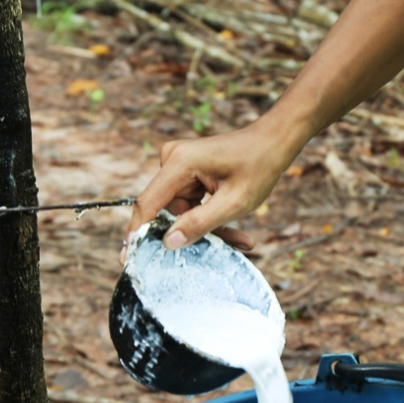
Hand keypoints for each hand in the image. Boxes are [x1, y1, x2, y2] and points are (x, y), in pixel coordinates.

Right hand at [123, 123, 296, 259]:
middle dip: (194, 231)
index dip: (137, 234)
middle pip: (169, 210)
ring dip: (207, 226)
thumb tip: (168, 243)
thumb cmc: (259, 166)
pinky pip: (191, 203)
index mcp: (179, 163)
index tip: (129, 261)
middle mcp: (173, 160)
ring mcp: (179, 165)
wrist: (274, 141)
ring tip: (240, 237)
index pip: (148, 204)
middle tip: (229, 246)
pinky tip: (234, 227)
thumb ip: (199, 223)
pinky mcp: (187, 171)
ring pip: (182, 211)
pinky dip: (209, 215)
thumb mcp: (234, 203)